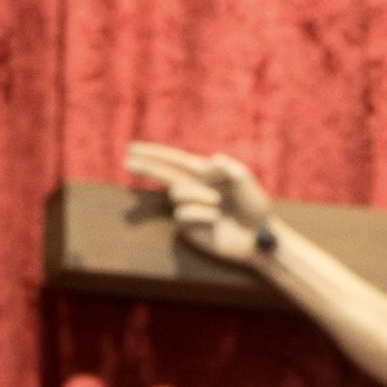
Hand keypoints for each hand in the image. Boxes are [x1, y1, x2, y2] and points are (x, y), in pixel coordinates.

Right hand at [126, 143, 275, 265]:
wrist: (259, 238)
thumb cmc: (255, 206)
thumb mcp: (246, 182)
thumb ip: (231, 168)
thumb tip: (214, 159)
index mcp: (205, 174)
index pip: (174, 160)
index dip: (153, 153)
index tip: (132, 148)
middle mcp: (195, 190)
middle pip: (163, 175)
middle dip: (146, 167)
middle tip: (127, 162)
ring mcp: (191, 209)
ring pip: (177, 194)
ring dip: (197, 195)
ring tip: (218, 204)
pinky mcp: (190, 229)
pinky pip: (183, 214)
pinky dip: (200, 213)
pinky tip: (215, 219)